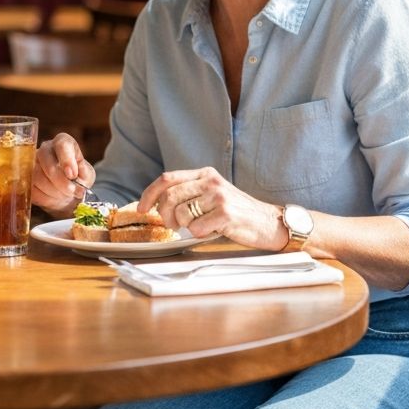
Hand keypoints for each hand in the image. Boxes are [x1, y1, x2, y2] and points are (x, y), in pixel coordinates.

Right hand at [31, 133, 95, 216]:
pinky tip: (55, 198)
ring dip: (53, 191)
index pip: (62, 145)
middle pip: (46, 160)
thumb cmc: (78, 179)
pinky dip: (45, 198)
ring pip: (37, 176)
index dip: (66, 160)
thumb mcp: (87, 174)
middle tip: (71, 191)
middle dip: (60, 180)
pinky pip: (32, 189)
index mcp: (63, 142)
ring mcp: (32, 163)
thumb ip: (84, 172)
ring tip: (65, 195)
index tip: (72, 175)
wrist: (67, 193)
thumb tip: (77, 171)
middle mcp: (45, 149)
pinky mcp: (26, 179)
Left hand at [138, 167, 285, 250]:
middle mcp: (211, 181)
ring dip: (184, 227)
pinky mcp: (226, 213)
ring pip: (181, 214)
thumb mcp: (212, 194)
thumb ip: (189, 193)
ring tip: (198, 227)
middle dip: (164, 215)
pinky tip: (211, 231)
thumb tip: (156, 203)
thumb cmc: (236, 212)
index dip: (149, 194)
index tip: (141, 208)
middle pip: (170, 196)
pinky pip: (196, 229)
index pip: (167, 178)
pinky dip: (199, 235)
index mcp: (205, 173)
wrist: (267, 222)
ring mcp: (219, 196)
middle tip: (173, 226)